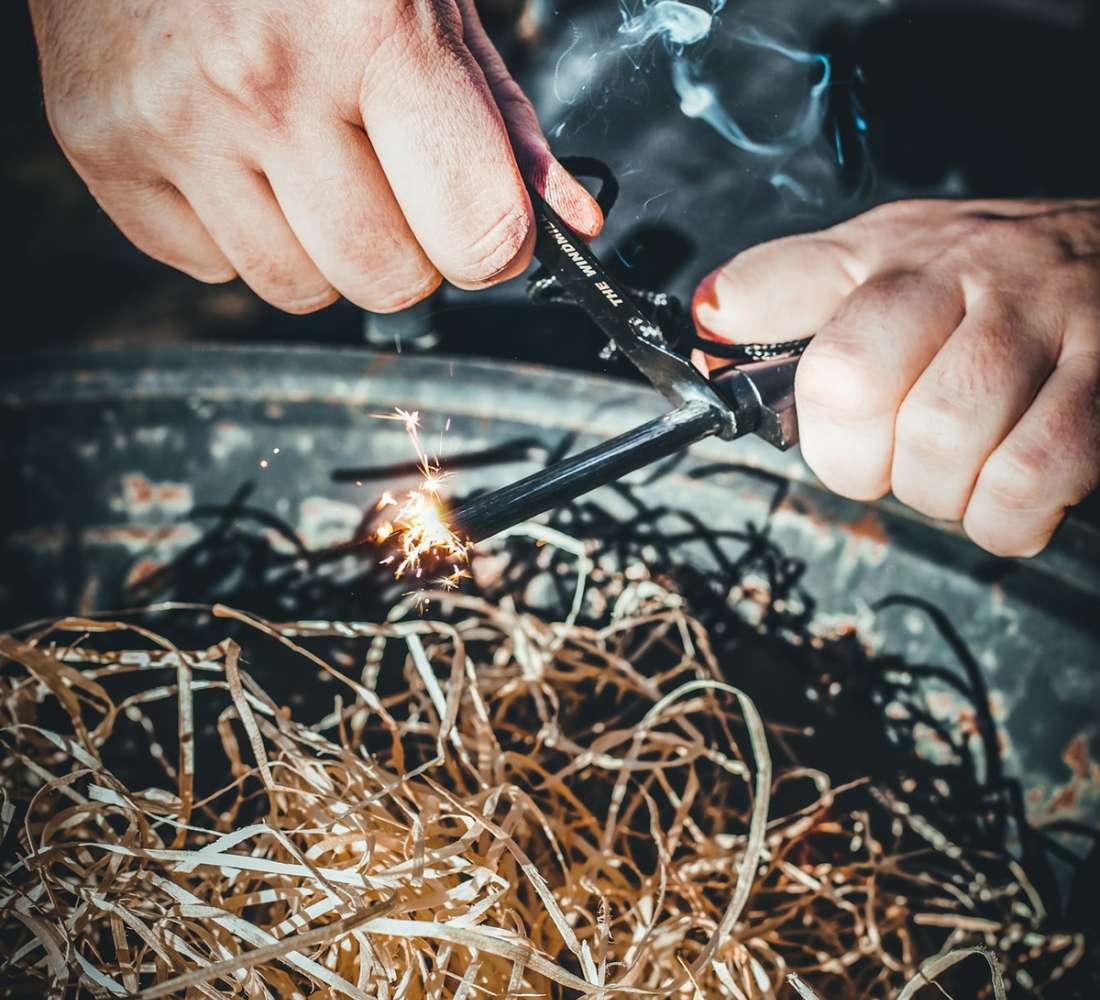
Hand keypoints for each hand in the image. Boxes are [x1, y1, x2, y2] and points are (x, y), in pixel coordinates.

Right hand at [29, 0, 601, 312]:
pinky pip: (211, 266)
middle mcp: (263, 83)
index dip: (494, 244)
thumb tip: (569, 224)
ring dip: (322, 243)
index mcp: (371, 29)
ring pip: (299, 289)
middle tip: (389, 177)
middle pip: (388, 281)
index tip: (486, 228)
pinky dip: (238, 227)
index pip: (475, 234)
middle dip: (409, 249)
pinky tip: (235, 151)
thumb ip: (502, 119)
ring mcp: (172, 122)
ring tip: (304, 151)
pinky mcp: (101, 149)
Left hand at [693, 199, 1099, 556]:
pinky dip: (1003, 516)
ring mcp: (1042, 320)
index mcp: (883, 251)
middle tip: (892, 457)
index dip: (771, 388)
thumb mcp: (880, 255)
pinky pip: (1029, 476)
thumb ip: (789, 292)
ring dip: (936, 490)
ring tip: (959, 469)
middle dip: (855, 458)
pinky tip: (1008, 495)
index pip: (767, 301)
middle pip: (848, 384)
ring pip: (938, 441)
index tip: (818, 420)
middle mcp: (959, 272)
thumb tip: (709, 328)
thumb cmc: (991, 272)